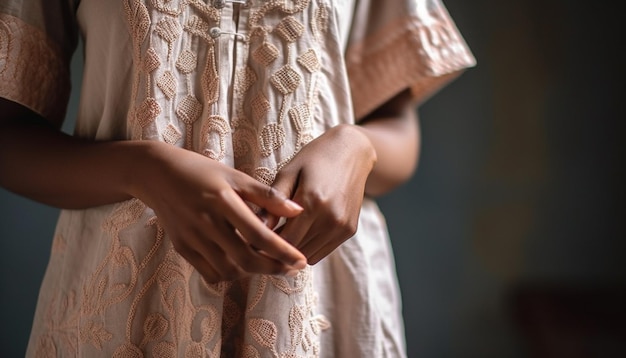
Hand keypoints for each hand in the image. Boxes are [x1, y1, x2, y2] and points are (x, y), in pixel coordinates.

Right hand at [132, 143, 306, 282]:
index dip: (283, 252)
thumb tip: (298, 210)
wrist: (157, 174)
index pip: (259, 235)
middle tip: (290, 269)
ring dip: (251, 273)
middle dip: (272, 268)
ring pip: (228, 270)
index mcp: (223, 201)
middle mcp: (206, 222)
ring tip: (267, 264)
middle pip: (245, 259)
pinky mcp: (182, 247)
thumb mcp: (235, 176)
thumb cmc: (202, 171)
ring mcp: (192, 237)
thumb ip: (267, 195)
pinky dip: (229, 275)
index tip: (301, 260)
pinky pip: (210, 273)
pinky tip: (241, 265)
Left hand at [270, 124, 376, 263]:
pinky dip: (308, 247)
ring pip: (308, 256)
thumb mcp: (288, 172)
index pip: (284, 240)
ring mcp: (342, 226)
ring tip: (281, 235)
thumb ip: (273, 201)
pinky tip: (299, 231)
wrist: (352, 151)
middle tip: (261, 240)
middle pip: (296, 251)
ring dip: (293, 251)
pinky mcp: (349, 230)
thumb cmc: (314, 158)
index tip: (251, 240)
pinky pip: (322, 252)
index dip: (264, 244)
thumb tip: (256, 226)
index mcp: (313, 202)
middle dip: (277, 249)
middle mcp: (331, 218)